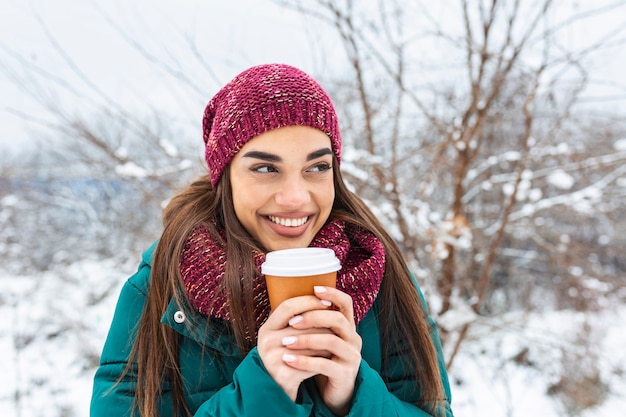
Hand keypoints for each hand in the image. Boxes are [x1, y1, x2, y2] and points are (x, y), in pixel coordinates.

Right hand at [257, 293, 334, 400]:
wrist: (277, 393)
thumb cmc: (286, 360)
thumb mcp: (283, 338)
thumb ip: (295, 321)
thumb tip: (323, 298)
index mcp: (266, 329)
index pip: (288, 306)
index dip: (309, 301)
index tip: (328, 303)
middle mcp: (265, 342)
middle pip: (303, 325)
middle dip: (324, 325)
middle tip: (340, 327)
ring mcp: (272, 359)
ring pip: (310, 344)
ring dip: (326, 344)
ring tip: (337, 343)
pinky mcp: (282, 376)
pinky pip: (310, 364)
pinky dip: (322, 362)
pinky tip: (329, 361)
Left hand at [282, 286, 361, 415]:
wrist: (335, 392)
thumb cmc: (324, 360)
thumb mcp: (322, 339)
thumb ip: (315, 323)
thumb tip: (288, 302)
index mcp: (348, 327)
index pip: (346, 303)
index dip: (332, 293)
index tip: (314, 288)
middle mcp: (354, 339)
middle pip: (337, 319)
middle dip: (313, 317)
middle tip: (291, 322)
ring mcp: (352, 357)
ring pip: (331, 341)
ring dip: (306, 339)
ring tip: (285, 342)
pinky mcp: (345, 374)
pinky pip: (325, 365)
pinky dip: (305, 362)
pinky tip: (288, 360)